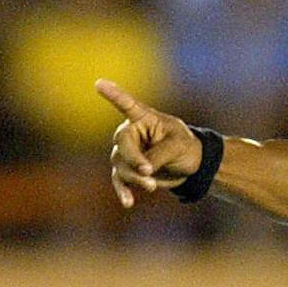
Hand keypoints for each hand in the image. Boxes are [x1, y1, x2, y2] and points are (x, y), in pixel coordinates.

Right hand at [96, 79, 202, 206]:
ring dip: (134, 178)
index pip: (127, 104)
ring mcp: (127, 152)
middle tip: (149, 173)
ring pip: (121, 166)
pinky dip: (123, 191)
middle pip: (122, 146)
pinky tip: (128, 202)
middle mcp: (131, 133)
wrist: (188, 165)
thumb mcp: (177, 147)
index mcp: (144, 118)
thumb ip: (158, 155)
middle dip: (134, 161)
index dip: (114, 95)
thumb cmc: (185, 147)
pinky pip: (119, 180)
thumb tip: (142, 170)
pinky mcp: (128, 170)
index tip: (99, 83)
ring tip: (151, 186)